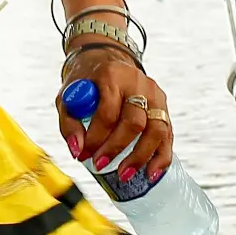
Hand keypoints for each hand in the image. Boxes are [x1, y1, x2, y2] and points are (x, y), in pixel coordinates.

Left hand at [57, 47, 172, 178]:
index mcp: (112, 75)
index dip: (96, 138)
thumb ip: (69, 122)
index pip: (108, 112)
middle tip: (99, 165)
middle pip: (134, 122)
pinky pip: (167, 134)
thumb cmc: (86, 80)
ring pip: (157, 130)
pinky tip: (151, 173)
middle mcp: (138, 83)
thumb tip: (77, 150)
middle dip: (116, 148)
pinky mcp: (164, 107)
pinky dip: (161, 157)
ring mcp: (154, 94)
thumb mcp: (68, 94)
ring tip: (124, 175)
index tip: (83, 154)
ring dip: (140, 157)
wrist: (106, 59)